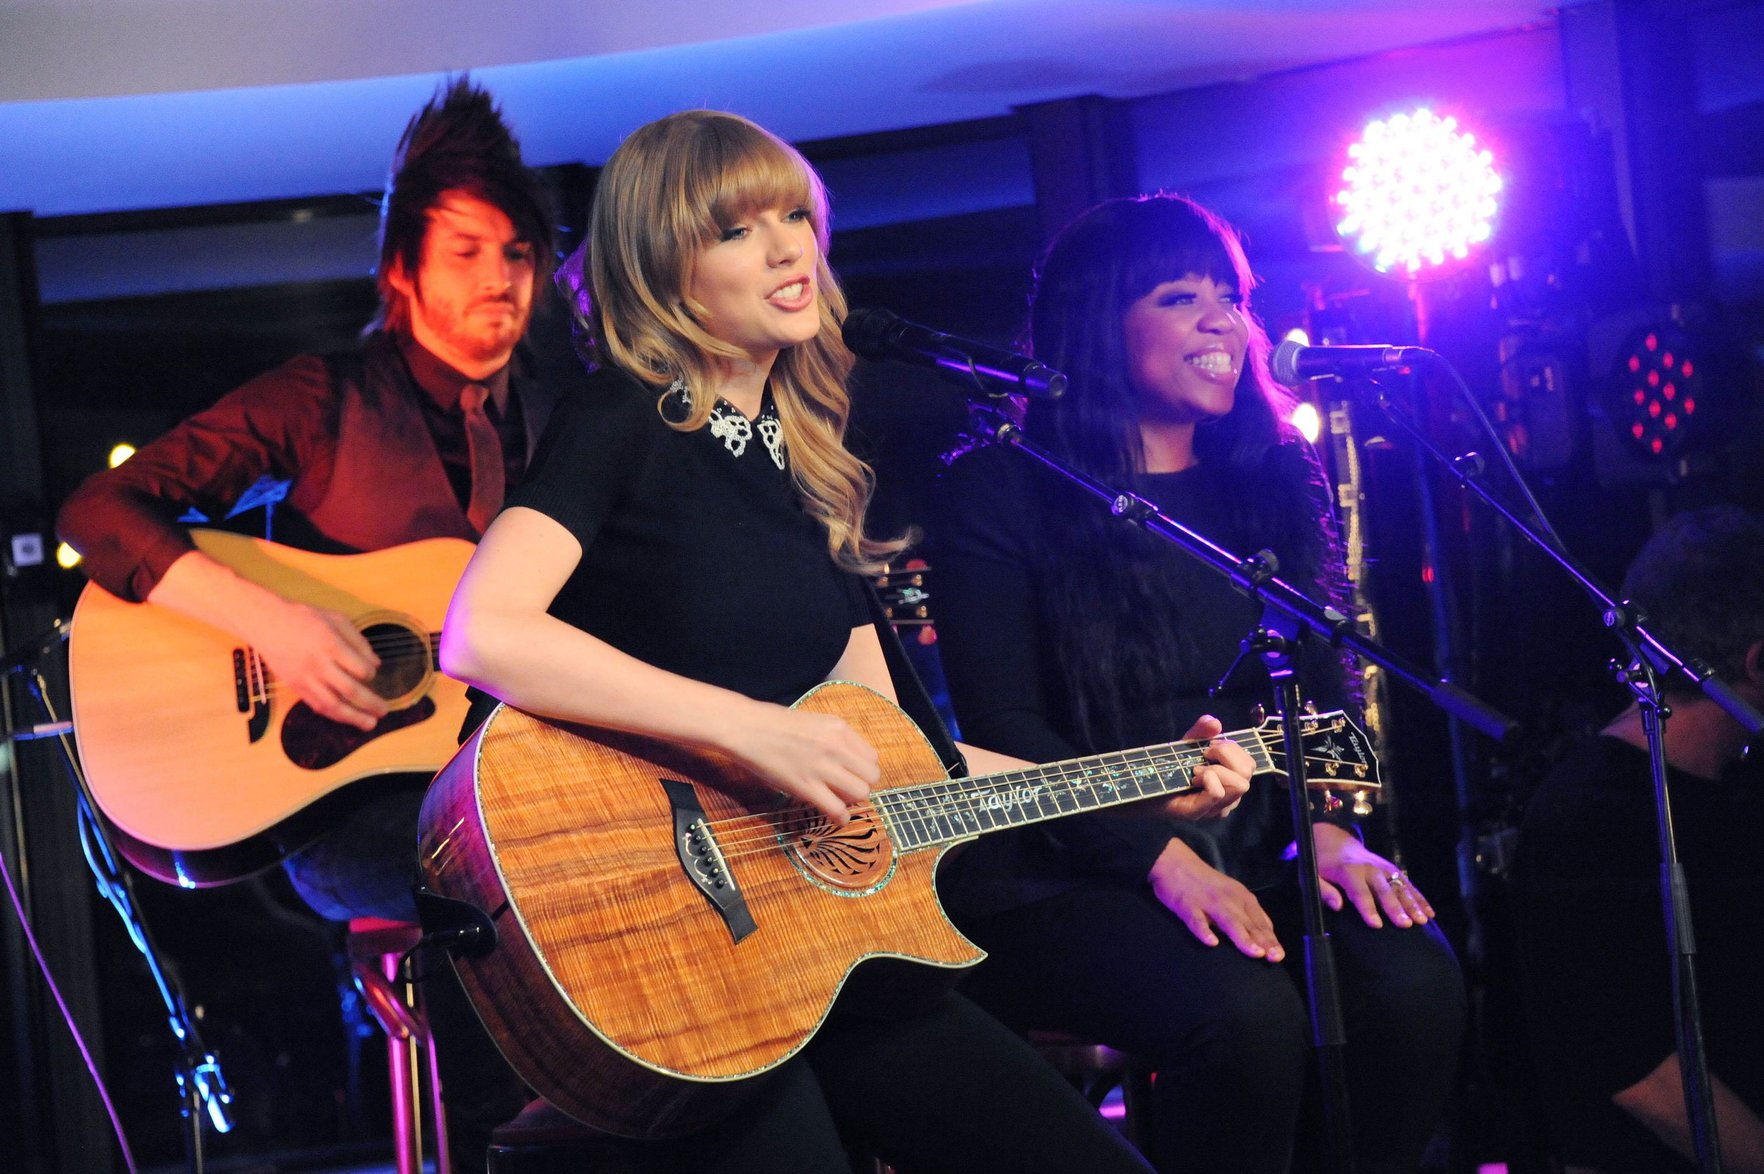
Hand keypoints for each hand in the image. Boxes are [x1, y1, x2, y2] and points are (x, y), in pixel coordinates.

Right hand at [253, 600, 386, 730]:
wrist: (267, 623)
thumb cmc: (305, 618)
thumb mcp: (336, 619)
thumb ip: (358, 641)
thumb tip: (376, 664)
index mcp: (331, 645)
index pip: (359, 668)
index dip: (370, 674)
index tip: (372, 673)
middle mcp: (319, 664)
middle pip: (349, 690)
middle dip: (370, 703)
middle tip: (384, 711)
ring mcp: (305, 678)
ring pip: (332, 704)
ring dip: (353, 717)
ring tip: (370, 724)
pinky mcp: (295, 686)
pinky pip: (317, 705)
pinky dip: (333, 714)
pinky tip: (346, 718)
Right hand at [725, 701, 878, 824]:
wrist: (747, 729)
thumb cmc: (775, 725)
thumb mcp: (814, 722)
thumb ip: (835, 738)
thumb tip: (849, 761)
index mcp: (839, 728)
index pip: (871, 757)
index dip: (863, 770)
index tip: (852, 775)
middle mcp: (836, 746)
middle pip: (871, 777)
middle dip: (862, 786)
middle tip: (847, 790)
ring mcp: (822, 767)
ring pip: (860, 793)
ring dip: (852, 801)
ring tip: (840, 802)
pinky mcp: (806, 786)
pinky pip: (836, 809)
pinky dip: (840, 818)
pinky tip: (836, 817)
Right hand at [1148, 837, 1284, 961]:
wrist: (1175, 862)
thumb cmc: (1206, 883)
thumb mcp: (1232, 893)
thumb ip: (1247, 913)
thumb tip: (1266, 934)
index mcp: (1242, 897)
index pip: (1260, 922)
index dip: (1270, 939)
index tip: (1279, 956)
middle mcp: (1229, 899)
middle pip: (1249, 923)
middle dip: (1263, 941)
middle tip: (1275, 958)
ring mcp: (1208, 902)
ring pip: (1229, 921)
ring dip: (1243, 937)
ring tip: (1255, 953)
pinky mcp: (1188, 905)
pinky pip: (1197, 920)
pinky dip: (1204, 931)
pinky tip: (1212, 942)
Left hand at [1157, 715, 1251, 821]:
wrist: (1144, 784)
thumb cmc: (1170, 767)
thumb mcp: (1189, 743)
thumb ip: (1202, 730)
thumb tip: (1215, 723)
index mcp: (1231, 781)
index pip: (1250, 764)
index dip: (1232, 750)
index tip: (1209, 748)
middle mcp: (1229, 798)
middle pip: (1248, 772)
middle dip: (1226, 756)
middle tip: (1203, 757)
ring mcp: (1215, 808)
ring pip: (1239, 784)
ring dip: (1215, 770)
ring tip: (1195, 771)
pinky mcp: (1198, 813)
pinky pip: (1217, 792)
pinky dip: (1207, 779)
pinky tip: (1191, 779)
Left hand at [1313, 822, 1434, 928]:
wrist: (1334, 842)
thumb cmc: (1322, 865)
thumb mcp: (1312, 876)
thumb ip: (1324, 891)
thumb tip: (1337, 906)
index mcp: (1348, 871)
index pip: (1359, 892)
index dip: (1367, 909)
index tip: (1376, 925)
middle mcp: (1369, 868)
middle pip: (1384, 890)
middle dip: (1395, 907)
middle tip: (1406, 925)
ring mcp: (1383, 868)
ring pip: (1400, 886)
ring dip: (1412, 904)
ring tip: (1422, 920)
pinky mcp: (1392, 870)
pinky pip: (1408, 884)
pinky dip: (1419, 898)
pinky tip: (1429, 913)